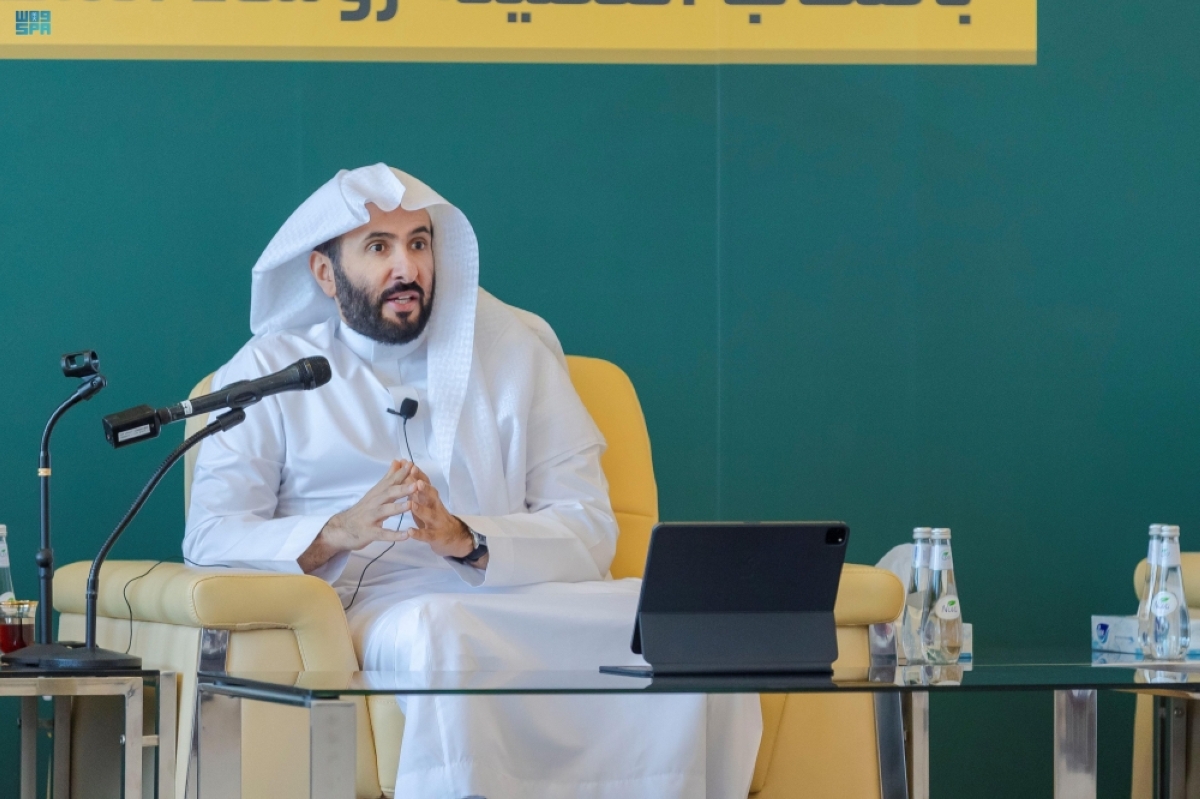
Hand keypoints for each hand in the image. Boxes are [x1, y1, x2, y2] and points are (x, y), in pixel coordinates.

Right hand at [298, 460, 418, 572]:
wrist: (341, 529)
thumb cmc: (363, 510)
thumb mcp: (375, 493)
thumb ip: (388, 478)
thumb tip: (397, 461)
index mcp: (377, 493)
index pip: (390, 481)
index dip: (402, 473)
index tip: (413, 465)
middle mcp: (374, 503)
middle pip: (388, 494)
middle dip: (402, 488)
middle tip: (417, 483)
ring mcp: (371, 518)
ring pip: (384, 511)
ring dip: (398, 508)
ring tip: (411, 505)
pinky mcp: (369, 533)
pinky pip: (382, 534)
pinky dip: (394, 535)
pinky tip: (406, 535)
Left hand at [402, 465, 478, 560]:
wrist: (453, 537)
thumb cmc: (433, 516)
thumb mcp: (425, 501)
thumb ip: (415, 488)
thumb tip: (405, 470)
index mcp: (431, 497)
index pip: (426, 483)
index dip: (418, 474)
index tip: (409, 464)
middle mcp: (436, 507)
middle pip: (431, 496)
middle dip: (424, 488)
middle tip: (416, 481)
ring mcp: (437, 521)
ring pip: (430, 514)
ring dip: (421, 509)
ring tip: (411, 504)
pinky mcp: (435, 536)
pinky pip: (427, 534)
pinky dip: (418, 533)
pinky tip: (410, 531)